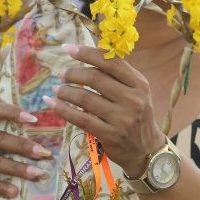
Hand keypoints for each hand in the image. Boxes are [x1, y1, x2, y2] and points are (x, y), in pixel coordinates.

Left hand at [43, 44, 165, 177]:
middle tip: (61, 74)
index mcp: (139, 84)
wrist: (146, 150)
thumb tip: (89, 52)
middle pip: (95, 78)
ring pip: (85, 98)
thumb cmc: (137, 114)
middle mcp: (133, 99)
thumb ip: (118, 74)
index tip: (68, 49)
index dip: (87, 52)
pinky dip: (63, 109)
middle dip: (73, 73)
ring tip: (57, 89)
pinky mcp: (111, 135)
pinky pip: (81, 119)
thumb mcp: (136, 91)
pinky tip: (53, 103)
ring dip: (65, 91)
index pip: (111, 62)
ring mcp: (122, 119)